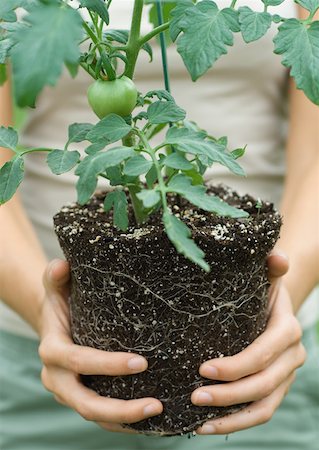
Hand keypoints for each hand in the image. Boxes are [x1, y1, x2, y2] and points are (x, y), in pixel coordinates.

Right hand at [38, 259, 162, 433]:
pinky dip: (123, 422)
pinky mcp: (81, 397)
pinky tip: (151, 419)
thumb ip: (56, 276)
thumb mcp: (57, 286)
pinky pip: (101, 418)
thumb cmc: (61, 300)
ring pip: (94, 415)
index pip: (78, 361)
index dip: (107, 365)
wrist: (55, 320)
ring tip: (159, 412)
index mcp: (52, 350)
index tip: (141, 362)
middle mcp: (56, 377)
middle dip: (119, 408)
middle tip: (156, 403)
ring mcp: (68, 392)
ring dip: (125, 420)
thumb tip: (62, 266)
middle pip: (85, 402)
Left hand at [191, 251, 305, 434]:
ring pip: (264, 406)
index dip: (236, 365)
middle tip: (194, 395)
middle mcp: (292, 356)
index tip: (203, 369)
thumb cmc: (260, 289)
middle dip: (229, 394)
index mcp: (287, 329)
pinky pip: (260, 412)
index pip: (263, 353)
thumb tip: (276, 257)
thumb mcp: (264, 275)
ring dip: (232, 417)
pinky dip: (236, 423)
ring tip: (199, 421)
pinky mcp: (275, 389)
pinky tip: (207, 426)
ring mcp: (286, 376)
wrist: (272, 306)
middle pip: (263, 384)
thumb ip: (270, 265)